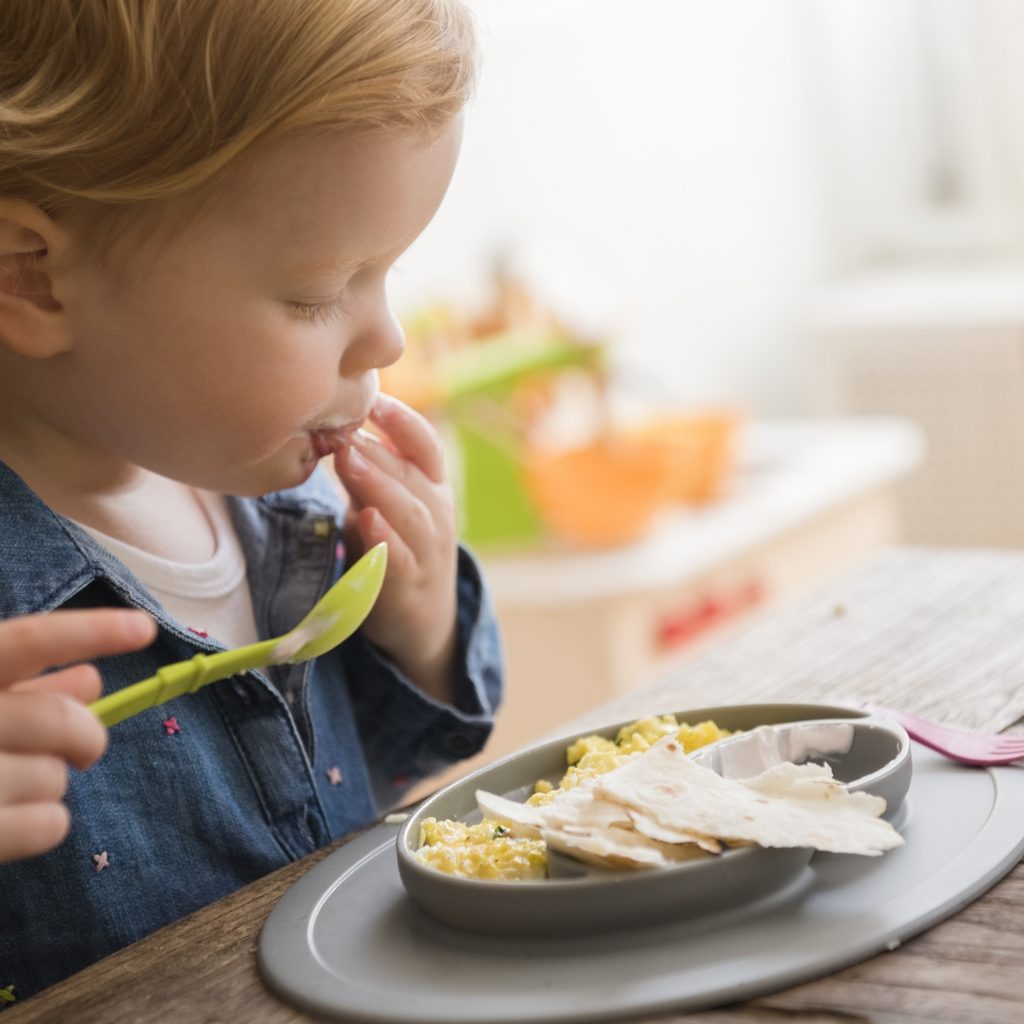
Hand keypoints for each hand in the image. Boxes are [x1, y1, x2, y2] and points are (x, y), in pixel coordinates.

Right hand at [0, 608, 155, 861]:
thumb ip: (22, 689)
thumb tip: (91, 680)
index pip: (24, 641)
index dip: (88, 631)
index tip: (144, 628)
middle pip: (60, 720)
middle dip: (85, 735)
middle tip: (85, 749)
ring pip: (55, 778)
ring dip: (51, 784)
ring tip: (10, 787)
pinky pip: (48, 825)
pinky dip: (47, 823)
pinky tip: (16, 821)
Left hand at [334, 393, 457, 700]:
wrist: (422, 622)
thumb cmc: (396, 550)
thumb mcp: (384, 506)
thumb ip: (364, 473)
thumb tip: (331, 429)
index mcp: (433, 487)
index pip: (425, 444)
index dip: (402, 420)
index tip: (371, 400)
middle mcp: (437, 514)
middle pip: (412, 474)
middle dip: (377, 450)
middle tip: (342, 430)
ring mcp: (428, 551)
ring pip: (410, 512)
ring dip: (380, 484)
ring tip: (350, 461)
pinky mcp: (410, 587)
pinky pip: (399, 560)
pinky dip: (384, 540)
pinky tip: (366, 521)